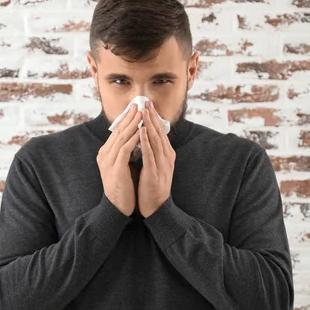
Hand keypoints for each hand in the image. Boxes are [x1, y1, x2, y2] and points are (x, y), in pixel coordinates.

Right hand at [97, 104, 141, 216]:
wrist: (118, 208)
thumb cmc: (124, 187)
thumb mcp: (124, 165)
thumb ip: (127, 152)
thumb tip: (137, 138)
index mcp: (106, 153)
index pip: (116, 132)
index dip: (127, 119)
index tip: (136, 108)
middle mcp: (105, 155)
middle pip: (118, 131)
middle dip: (129, 117)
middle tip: (139, 104)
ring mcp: (109, 161)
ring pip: (121, 137)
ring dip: (132, 124)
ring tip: (141, 113)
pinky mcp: (116, 168)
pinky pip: (125, 149)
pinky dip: (134, 139)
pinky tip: (141, 131)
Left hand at [138, 100, 174, 218]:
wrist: (156, 208)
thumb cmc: (153, 187)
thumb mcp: (155, 165)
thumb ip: (153, 152)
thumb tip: (147, 137)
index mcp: (167, 155)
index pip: (160, 132)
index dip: (154, 118)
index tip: (147, 105)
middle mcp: (167, 157)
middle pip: (159, 133)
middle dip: (152, 117)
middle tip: (146, 102)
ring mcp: (161, 165)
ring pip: (155, 140)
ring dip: (149, 125)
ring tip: (144, 112)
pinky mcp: (154, 172)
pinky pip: (150, 154)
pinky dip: (145, 141)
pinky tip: (141, 132)